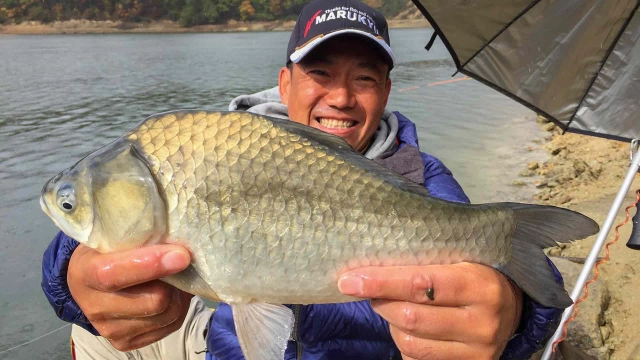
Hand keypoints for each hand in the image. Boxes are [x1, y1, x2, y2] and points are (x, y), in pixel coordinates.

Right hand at [68, 244, 192, 350]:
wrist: (90, 281)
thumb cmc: (108, 251)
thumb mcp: (115, 236)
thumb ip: (141, 237)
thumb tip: (178, 241)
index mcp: (84, 272)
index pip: (115, 274)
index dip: (151, 265)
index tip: (181, 255)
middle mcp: (93, 307)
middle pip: (153, 301)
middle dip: (175, 280)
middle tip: (181, 261)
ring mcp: (109, 329)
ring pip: (167, 315)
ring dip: (179, 294)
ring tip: (175, 276)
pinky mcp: (126, 342)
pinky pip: (170, 326)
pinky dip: (179, 307)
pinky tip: (171, 293)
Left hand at [338, 263, 521, 359]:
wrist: (513, 306)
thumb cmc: (475, 273)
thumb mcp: (460, 259)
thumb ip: (424, 260)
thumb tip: (370, 264)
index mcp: (481, 284)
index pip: (421, 283)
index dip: (381, 282)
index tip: (349, 280)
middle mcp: (483, 322)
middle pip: (410, 316)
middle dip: (380, 301)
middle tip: (366, 287)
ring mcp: (477, 350)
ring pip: (409, 340)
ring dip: (389, 321)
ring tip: (392, 304)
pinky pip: (416, 358)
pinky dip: (402, 340)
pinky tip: (408, 325)